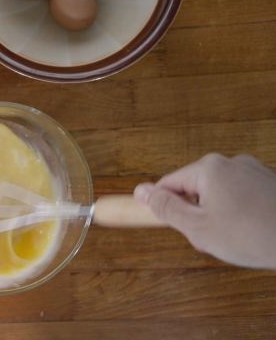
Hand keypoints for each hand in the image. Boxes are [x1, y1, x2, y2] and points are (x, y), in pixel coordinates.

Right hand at [134, 153, 275, 268]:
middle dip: (195, 214)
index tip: (165, 225)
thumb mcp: (197, 227)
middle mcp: (231, 162)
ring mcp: (254, 171)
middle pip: (194, 188)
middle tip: (207, 238)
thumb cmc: (253, 235)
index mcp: (209, 168)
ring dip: (217, 216)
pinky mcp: (270, 183)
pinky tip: (249, 234)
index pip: (168, 184)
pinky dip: (239, 214)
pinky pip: (241, 196)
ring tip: (232, 239)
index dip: (164, 208)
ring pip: (218, 194)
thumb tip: (140, 191)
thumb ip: (165, 208)